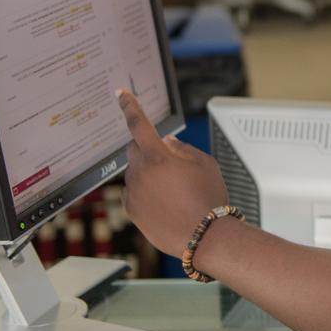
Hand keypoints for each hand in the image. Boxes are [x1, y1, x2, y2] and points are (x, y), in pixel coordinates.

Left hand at [117, 88, 229, 257]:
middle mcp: (140, 173)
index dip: (130, 106)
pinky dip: (144, 191)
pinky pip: (133, 192)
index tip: (121, 94)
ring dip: (147, 172)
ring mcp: (133, 192)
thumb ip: (182, 148)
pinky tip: (164, 202)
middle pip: (134, 148)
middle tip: (167, 161)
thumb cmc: (208, 198)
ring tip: (172, 190)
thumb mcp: (204, 163)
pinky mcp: (131, 210)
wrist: (205, 235)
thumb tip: (167, 143)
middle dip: (147, 148)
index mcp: (158, 156)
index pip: (139, 124)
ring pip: (134, 172)